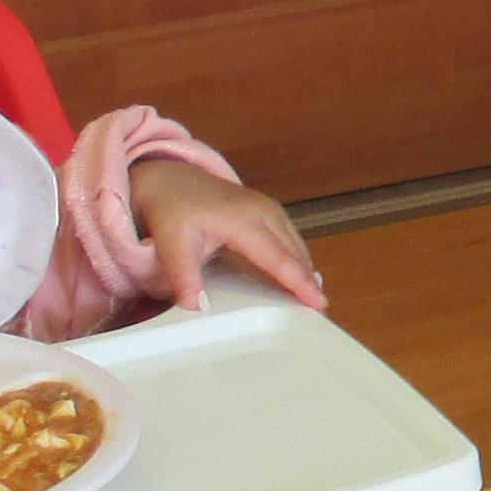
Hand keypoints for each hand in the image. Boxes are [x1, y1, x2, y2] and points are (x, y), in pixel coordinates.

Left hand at [124, 159, 328, 313]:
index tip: (318, 302)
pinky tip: (299, 277)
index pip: (278, 257)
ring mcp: (270, 209)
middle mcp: (264, 212)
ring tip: (311, 300)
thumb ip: (184, 274)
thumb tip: (196, 305)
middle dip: (309, 282)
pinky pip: (292, 239)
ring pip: (297, 246)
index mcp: (244, 220)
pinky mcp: (270, 211)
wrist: (172, 178)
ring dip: (306, 272)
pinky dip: (298, 260)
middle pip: (295, 253)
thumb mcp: (171, 241)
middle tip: (319, 312)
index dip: (299, 282)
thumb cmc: (173, 208)